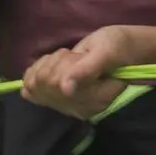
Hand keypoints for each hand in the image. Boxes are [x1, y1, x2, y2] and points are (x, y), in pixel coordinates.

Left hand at [22, 26, 139, 120]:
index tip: (78, 55)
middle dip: (55, 61)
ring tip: (68, 60)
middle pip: (44, 84)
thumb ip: (86, 70)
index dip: (62, 64)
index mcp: (94, 99)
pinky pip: (30, 90)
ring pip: (34, 84)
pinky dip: (37, 71)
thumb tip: (65, 89)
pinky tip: (53, 65)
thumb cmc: (119, 46)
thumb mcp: (106, 51)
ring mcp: (67, 106)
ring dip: (47, 64)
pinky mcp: (59, 102)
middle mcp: (79, 108)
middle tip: (75, 56)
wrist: (125, 49)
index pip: (56, 84)